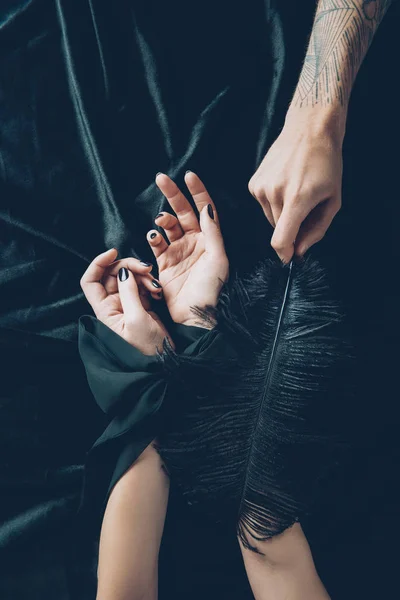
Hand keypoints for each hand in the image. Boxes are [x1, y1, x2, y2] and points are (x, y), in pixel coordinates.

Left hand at [80, 249, 171, 354]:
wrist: (164, 362)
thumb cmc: (146, 349)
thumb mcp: (136, 319)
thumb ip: (129, 292)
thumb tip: (123, 270)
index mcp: (105, 310)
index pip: (90, 281)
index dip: (98, 263)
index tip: (113, 253)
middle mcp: (113, 306)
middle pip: (112, 274)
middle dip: (128, 266)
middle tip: (146, 268)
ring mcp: (127, 304)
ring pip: (129, 277)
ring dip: (142, 275)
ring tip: (155, 285)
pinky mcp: (141, 305)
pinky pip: (142, 285)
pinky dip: (150, 283)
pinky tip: (157, 290)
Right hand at [133, 171, 227, 326]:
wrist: (195, 315)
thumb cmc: (212, 289)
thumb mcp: (218, 258)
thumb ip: (212, 231)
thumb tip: (207, 207)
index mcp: (210, 239)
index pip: (204, 208)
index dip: (197, 191)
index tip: (188, 175)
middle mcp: (194, 242)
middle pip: (182, 211)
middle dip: (172, 194)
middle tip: (161, 179)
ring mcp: (178, 251)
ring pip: (168, 226)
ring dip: (163, 219)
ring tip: (161, 221)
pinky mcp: (164, 263)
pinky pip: (156, 244)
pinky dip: (153, 237)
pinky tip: (154, 237)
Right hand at [248, 106, 343, 263]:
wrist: (309, 130)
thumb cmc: (326, 165)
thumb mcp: (333, 200)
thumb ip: (317, 230)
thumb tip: (298, 252)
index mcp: (297, 199)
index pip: (280, 240)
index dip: (284, 254)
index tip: (290, 257)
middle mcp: (274, 193)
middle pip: (278, 230)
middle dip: (291, 228)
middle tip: (306, 209)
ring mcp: (261, 188)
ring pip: (270, 218)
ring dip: (283, 214)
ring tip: (296, 192)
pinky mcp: (253, 184)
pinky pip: (263, 205)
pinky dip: (274, 202)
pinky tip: (285, 185)